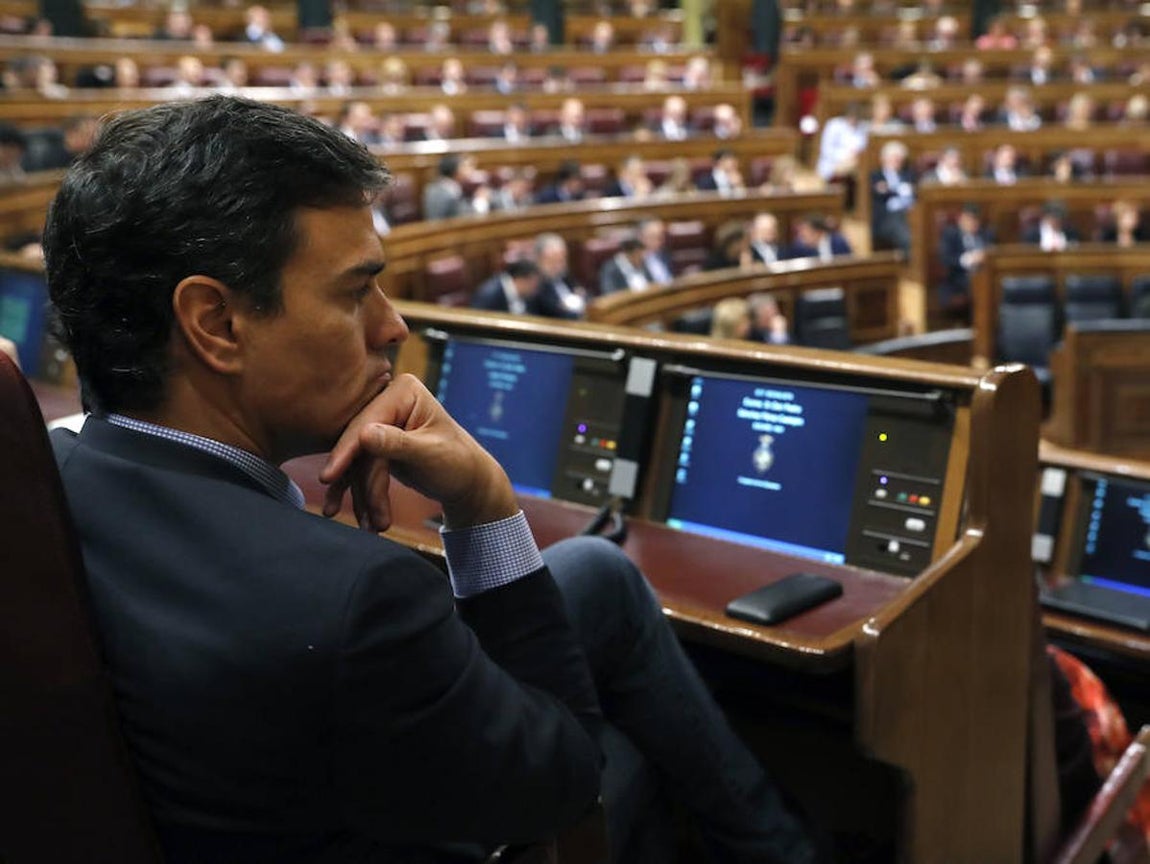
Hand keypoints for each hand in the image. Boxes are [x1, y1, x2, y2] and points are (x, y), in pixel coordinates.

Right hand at [319, 374, 516, 531]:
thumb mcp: (429, 454)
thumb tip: (363, 435)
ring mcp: (382, 422)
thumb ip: (397, 444)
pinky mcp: (377, 444)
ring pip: (358, 462)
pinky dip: (357, 493)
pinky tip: (358, 517)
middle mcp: (390, 400)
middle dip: (363, 486)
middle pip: (360, 445)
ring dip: (363, 497)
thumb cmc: (457, 463)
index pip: (367, 423)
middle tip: (370, 522)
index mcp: (404, 391)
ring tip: (373, 527)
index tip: (327, 477)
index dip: (346, 452)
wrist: (469, 481)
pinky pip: (359, 468)